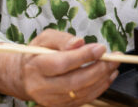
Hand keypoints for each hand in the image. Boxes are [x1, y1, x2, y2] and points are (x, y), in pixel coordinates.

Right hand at [0, 29, 119, 105]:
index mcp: (36, 67)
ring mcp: (50, 100)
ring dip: (102, 79)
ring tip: (113, 65)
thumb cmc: (37, 54)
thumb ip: (62, 39)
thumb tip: (79, 42)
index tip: (100, 48)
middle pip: (74, 82)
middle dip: (98, 70)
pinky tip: (107, 76)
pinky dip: (99, 88)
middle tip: (113, 58)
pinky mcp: (59, 106)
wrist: (24, 76)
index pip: (62, 64)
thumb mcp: (45, 38)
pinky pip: (83, 99)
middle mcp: (41, 87)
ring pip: (81, 93)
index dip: (84, 56)